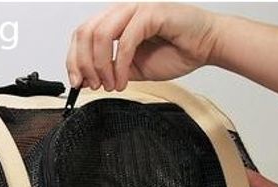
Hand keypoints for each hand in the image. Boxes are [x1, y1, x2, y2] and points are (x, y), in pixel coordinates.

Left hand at [66, 3, 220, 90]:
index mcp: (113, 21)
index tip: (76, 83)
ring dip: (100, 66)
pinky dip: (119, 66)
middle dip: (83, 64)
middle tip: (92, 85)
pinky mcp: (150, 14)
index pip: (80, 36)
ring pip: (100, 35)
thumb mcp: (130, 68)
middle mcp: (121, 12)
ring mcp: (135, 10)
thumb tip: (87, 80)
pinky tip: (122, 81)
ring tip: (110, 84)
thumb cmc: (174, 51)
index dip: (73, 60)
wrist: (205, 46)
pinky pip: (125, 41)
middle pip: (85, 33)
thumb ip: (109, 69)